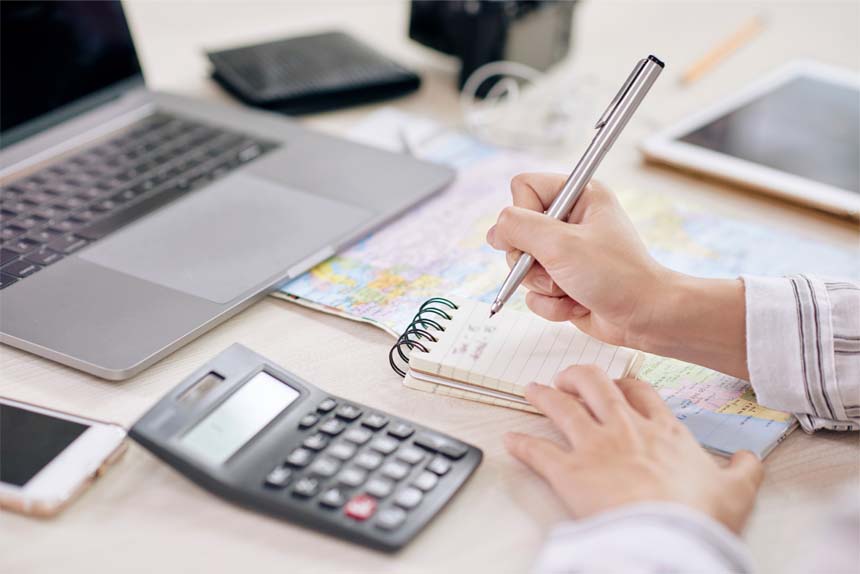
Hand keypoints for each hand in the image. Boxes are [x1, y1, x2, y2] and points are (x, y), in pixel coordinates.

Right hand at [486, 174, 667, 348]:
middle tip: (558, 269)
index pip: (523, 187)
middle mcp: (570, 221)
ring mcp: (565, 253)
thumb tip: (496, 231)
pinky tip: (576, 305)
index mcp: (578, 195)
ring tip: (571, 289)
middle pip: (516, 231)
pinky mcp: (563, 281)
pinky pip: (533, 293)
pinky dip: (550, 304)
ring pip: (521, 266)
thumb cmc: (617, 276)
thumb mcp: (561, 244)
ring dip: (543, 286)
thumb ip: (519, 228)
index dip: (524, 213)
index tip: (543, 236)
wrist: (646, 318)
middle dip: (532, 260)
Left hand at [505, 365, 763, 533]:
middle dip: (577, 376)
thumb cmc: (701, 515)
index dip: (624, 382)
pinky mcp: (568, 471)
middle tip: (566, 377)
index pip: (640, 391)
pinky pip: (538, 451)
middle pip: (595, 385)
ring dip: (543, 397)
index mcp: (663, 430)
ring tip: (531, 390)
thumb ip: (743, 471)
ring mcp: (594, 447)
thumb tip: (751, 460)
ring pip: (561, 407)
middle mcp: (625, 429)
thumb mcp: (736, 491)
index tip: (615, 382)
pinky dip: (521, 444)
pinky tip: (510, 440)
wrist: (671, 537)